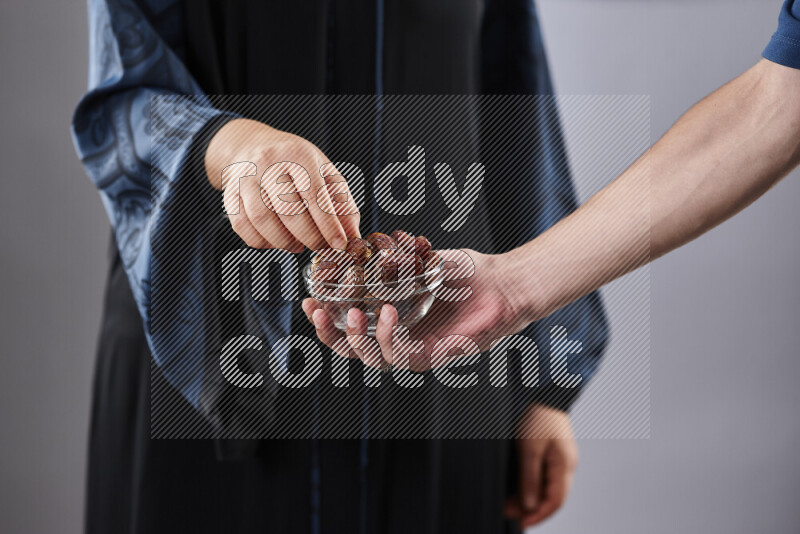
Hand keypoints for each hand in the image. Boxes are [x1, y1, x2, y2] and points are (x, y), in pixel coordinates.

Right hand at [205, 118, 359, 250]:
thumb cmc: (296, 163)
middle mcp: (268, 162)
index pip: (315, 195)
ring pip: (263, 220)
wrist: (253, 146)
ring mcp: (245, 177)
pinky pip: (242, 226)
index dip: (329, 225)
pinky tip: (276, 240)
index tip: (339, 244)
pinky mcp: (229, 193)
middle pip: (289, 210)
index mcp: (297, 154)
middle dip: (309, 237)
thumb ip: (341, 203)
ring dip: (285, 242)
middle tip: (320, 246)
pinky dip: (261, 241)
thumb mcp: (324, 173)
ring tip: (298, 245)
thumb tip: (353, 234)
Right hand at [303, 250, 538, 370]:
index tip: (308, 300)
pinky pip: (398, 355)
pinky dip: (387, 337)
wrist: (498, 282)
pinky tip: (387, 314)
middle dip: (328, 332)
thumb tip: (357, 244)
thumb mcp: (416, 260)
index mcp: (387, 317)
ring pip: (370, 357)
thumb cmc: (462, 273)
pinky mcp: (429, 357)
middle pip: (350, 347)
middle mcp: (395, 337)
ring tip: (355, 313)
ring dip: (356, 337)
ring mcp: (410, 350)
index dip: (324, 318)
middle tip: (318, 312)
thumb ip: (387, 258)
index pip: (347, 325)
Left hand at [504, 405, 578, 528]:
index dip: (539, 516)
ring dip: (529, 497)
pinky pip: (543, 476)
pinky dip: (530, 485)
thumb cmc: (538, 416)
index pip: (556, 501)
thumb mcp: (529, 449)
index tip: (521, 523)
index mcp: (564, 465)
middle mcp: (565, 465)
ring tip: (508, 503)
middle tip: (508, 512)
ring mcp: (559, 459)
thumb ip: (529, 478)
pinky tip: (517, 487)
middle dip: (530, 508)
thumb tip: (529, 506)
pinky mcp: (551, 453)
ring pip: (546, 487)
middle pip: (551, 496)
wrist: (542, 391)